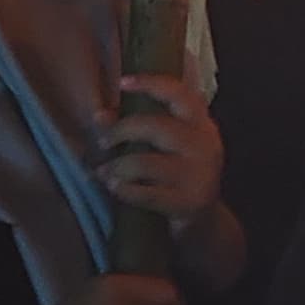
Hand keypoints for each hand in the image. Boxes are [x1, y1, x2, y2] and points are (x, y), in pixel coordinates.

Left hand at [96, 72, 223, 221]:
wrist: (205, 222)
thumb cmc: (177, 174)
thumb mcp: (162, 146)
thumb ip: (133, 126)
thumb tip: (99, 115)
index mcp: (200, 123)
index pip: (179, 93)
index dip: (150, 84)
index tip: (122, 82)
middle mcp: (204, 144)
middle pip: (155, 126)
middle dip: (121, 130)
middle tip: (104, 140)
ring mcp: (199, 174)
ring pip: (146, 162)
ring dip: (117, 166)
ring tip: (104, 172)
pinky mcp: (188, 202)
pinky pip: (145, 193)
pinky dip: (124, 190)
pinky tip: (115, 188)